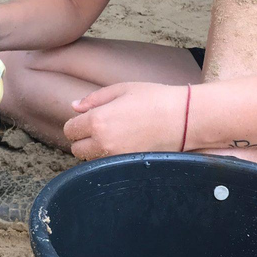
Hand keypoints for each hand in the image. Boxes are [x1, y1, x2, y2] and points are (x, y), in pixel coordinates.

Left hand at [63, 83, 187, 160]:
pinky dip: (111, 159)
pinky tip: (125, 146)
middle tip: (101, 129)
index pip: (70, 130)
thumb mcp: (122, 89)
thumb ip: (94, 99)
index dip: (76, 125)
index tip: (86, 121)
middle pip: (77, 150)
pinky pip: (109, 167)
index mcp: (98, 120)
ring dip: (96, 151)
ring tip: (116, 137)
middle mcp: (103, 143)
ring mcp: (116, 158)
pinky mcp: (129, 167)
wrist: (186, 119)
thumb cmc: (155, 99)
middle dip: (84, 140)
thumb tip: (74, 107)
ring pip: (92, 161)